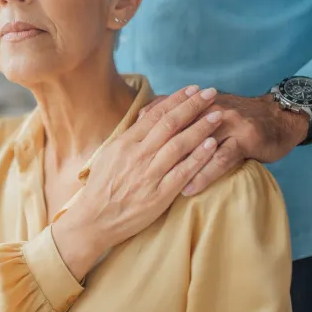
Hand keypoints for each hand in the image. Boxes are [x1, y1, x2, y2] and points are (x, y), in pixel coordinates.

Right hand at [52, 85, 222, 280]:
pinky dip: (198, 157)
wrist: (93, 221)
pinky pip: (183, 172)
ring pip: (179, 145)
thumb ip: (129, 138)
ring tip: (217, 115)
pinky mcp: (159, 195)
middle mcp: (137, 155)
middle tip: (211, 93)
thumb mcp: (108, 156)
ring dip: (200, 127)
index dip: (175, 100)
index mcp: (124, 143)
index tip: (192, 89)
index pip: (155, 115)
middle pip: (170, 124)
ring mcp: (149, 175)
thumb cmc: (101, 188)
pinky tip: (212, 145)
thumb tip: (146, 119)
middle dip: (192, 106)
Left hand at [139, 92, 308, 195]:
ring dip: (175, 166)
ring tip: (155, 187)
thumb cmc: (239, 119)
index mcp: (198, 103)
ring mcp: (227, 122)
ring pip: (195, 144)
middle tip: (132, 172)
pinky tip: (190, 188)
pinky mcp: (244, 138)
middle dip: (153, 150)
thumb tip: (147, 114)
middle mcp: (210, 109)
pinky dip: (204, 173)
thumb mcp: (210, 110)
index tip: (124, 147)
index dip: (144, 130)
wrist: (280, 117)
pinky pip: (220, 158)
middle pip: (176, 128)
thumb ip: (182, 113)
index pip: (165, 112)